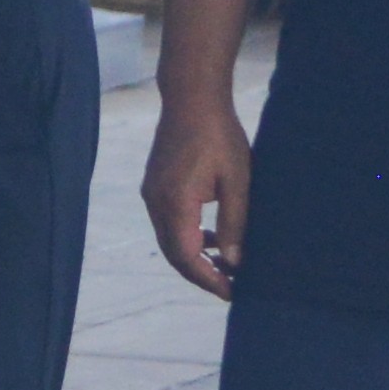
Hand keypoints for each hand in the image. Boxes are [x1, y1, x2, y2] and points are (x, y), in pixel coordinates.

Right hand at [142, 81, 251, 298]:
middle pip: (174, 254)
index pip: (186, 257)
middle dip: (201, 274)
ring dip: (194, 256)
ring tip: (225, 264)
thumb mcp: (237, 180)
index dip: (208, 279)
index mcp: (175, 203)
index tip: (231, 292)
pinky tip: (211, 236)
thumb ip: (234, 223)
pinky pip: (168, 223)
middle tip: (230, 286)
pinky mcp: (154, 185)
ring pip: (170, 240)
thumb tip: (234, 261)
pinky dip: (187, 237)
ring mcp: (152, 193)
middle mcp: (156, 202)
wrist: (192, 97)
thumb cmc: (220, 135)